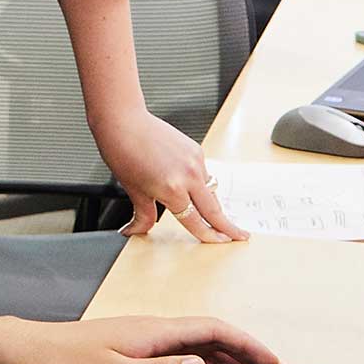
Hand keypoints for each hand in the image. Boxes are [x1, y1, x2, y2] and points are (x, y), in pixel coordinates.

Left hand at [6, 314, 278, 363]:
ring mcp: (144, 334)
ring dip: (225, 352)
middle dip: (243, 348)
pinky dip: (202, 356)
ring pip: (196, 338)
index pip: (212, 329)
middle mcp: (153, 328)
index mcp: (154, 331)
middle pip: (210, 332)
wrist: (34, 350)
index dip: (246, 343)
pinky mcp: (134, 343)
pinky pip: (179, 345)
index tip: (271, 360)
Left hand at [95, 109, 245, 241]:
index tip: (221, 242)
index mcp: (173, 190)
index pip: (195, 221)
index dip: (209, 235)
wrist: (124, 121)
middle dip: (228, 225)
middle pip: (214, 209)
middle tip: (241, 236)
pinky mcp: (196, 150)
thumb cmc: (123, 153)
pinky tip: (189, 184)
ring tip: (215, 215)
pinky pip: (204, 174)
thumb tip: (136, 231)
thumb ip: (143, 215)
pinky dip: (200, 184)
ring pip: (210, 191)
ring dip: (213, 204)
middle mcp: (188, 176)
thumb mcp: (134, 190)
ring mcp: (195, 161)